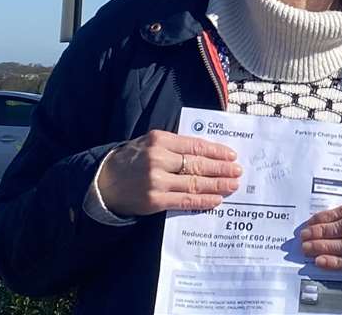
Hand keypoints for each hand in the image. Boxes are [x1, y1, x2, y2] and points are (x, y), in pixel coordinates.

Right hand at [97, 129, 241, 216]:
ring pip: (194, 183)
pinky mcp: (154, 201)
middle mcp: (158, 159)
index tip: (232, 155)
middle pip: (198, 164)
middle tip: (238, 171)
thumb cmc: (132, 160)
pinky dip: (202, 200)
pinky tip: (216, 200)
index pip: (195, 145)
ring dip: (217, 185)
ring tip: (233, 185)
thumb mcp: (150, 142)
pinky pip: (184, 201)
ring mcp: (156, 181)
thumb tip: (207, 151)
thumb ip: (175, 145)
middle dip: (221, 168)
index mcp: (159, 140)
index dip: (216, 151)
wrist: (103, 182)